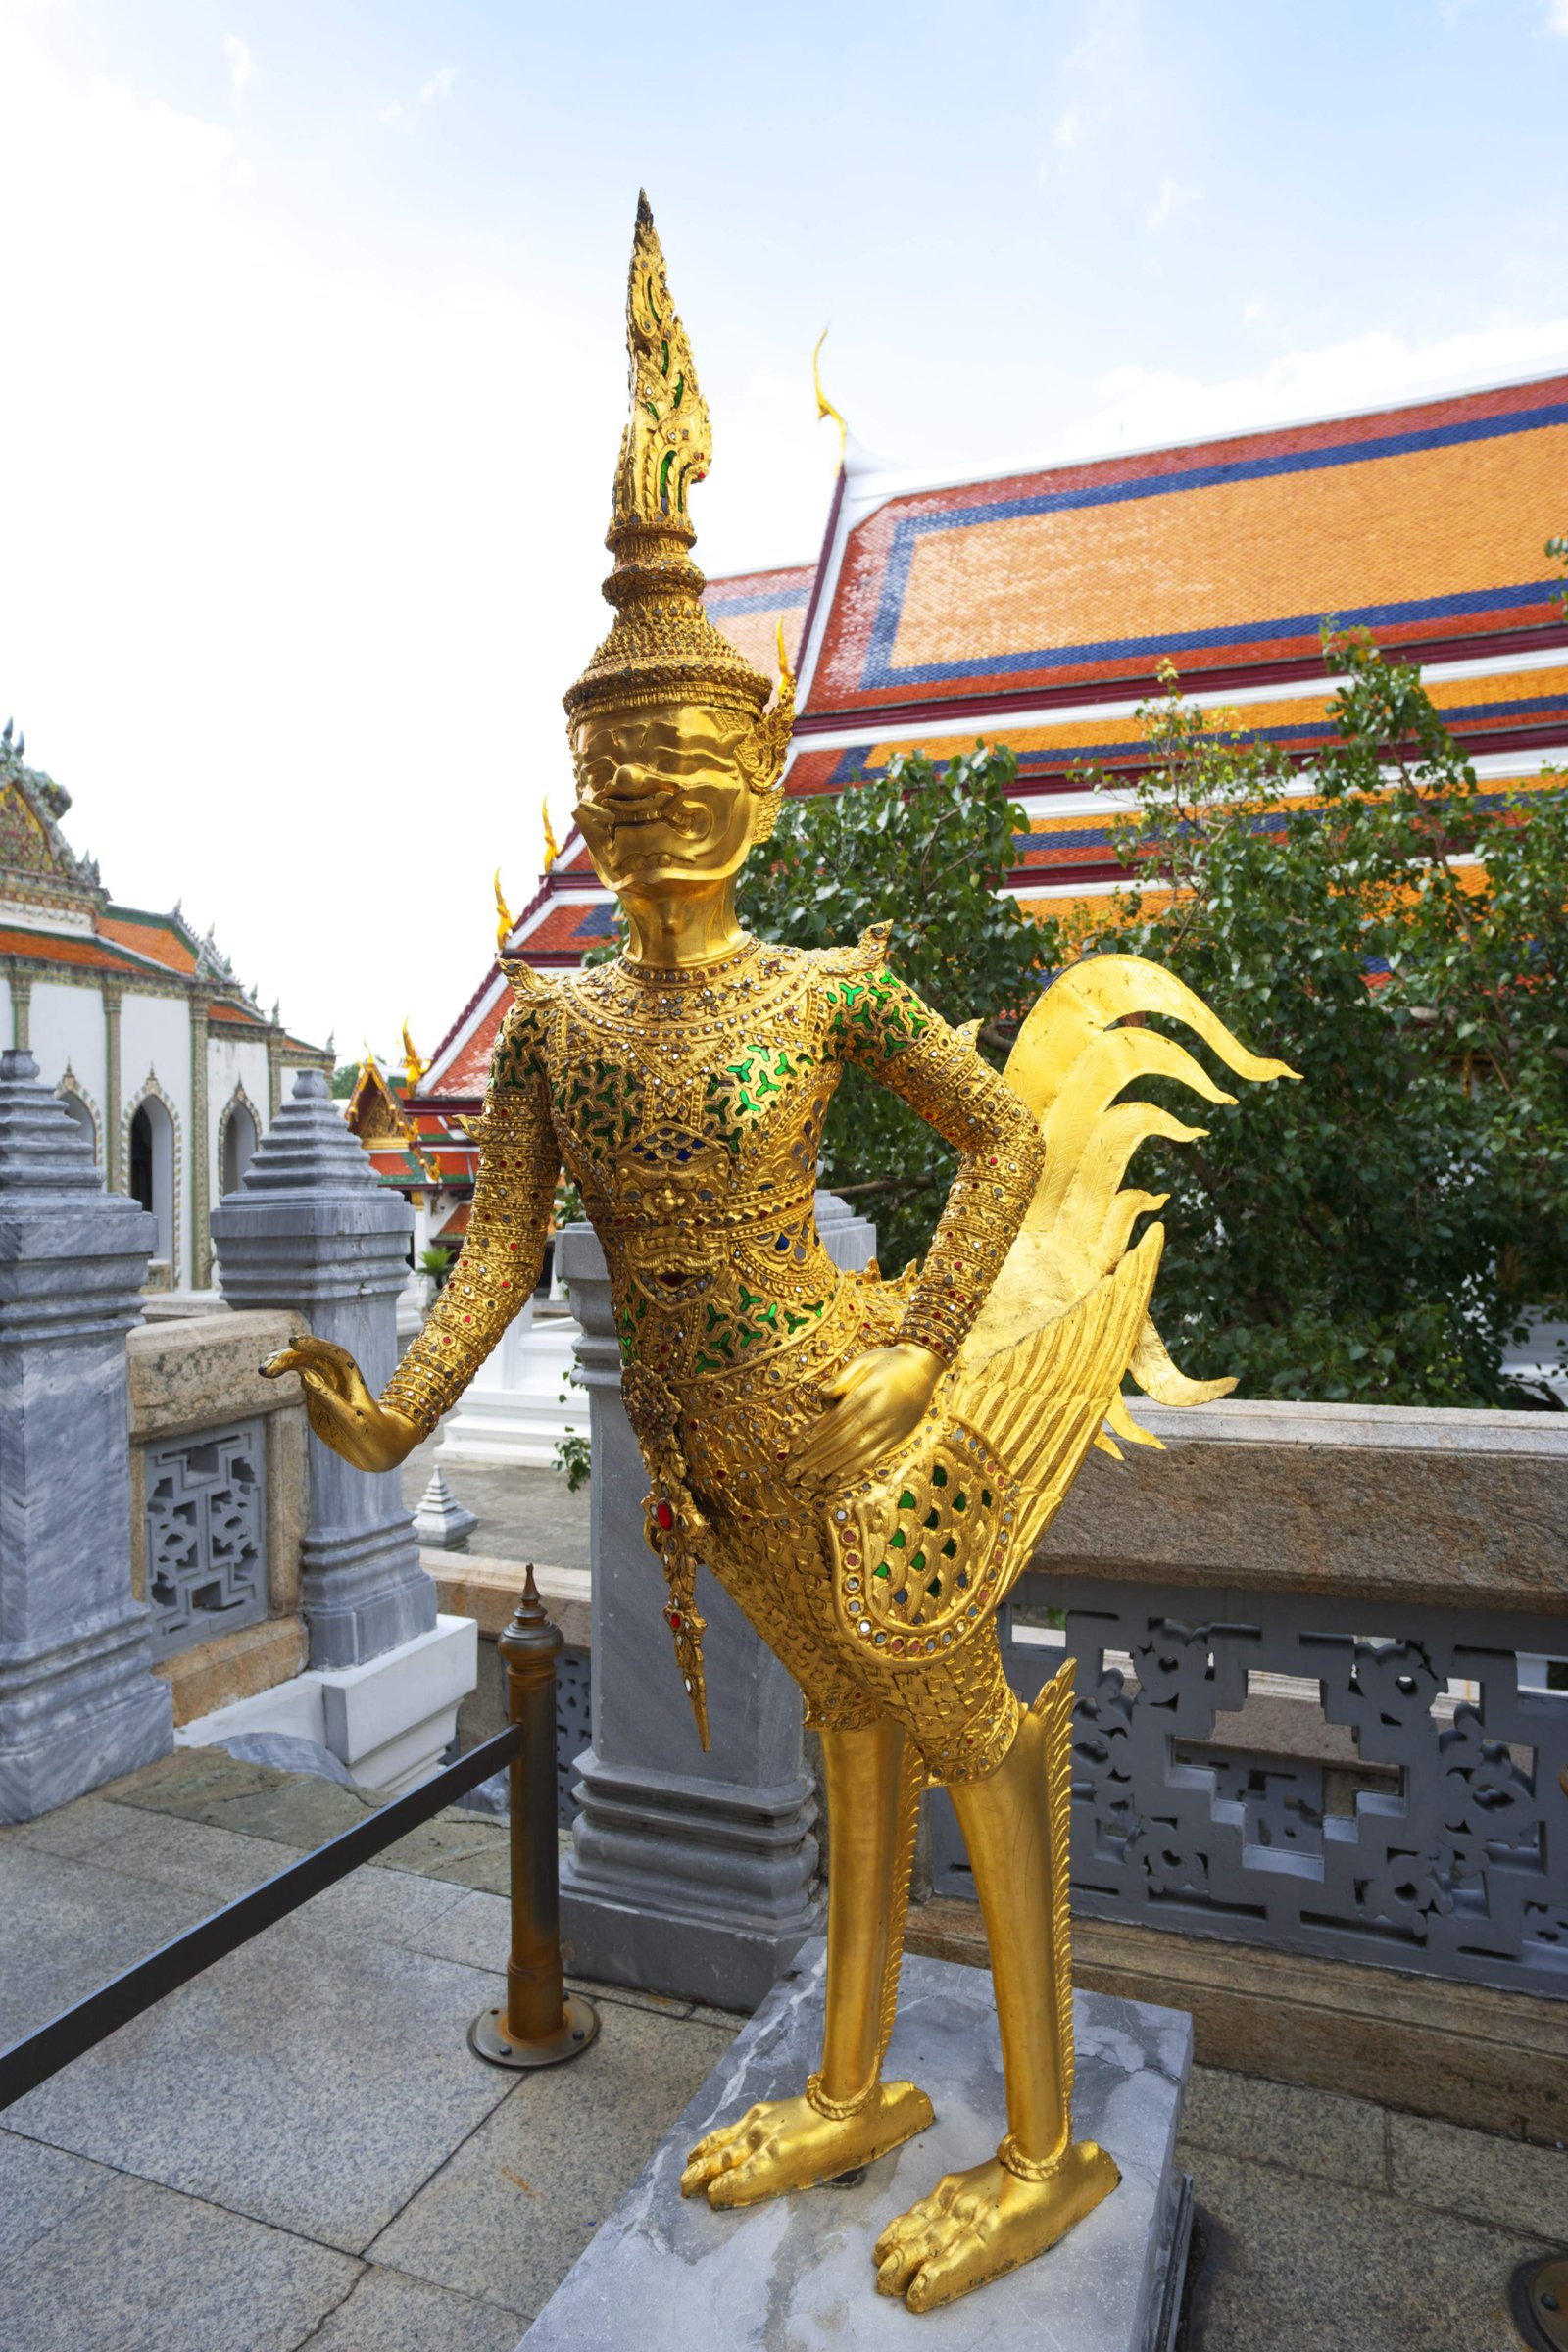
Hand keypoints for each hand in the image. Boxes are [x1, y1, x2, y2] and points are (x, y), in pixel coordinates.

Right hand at [259, 1336, 420, 1472]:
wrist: (382, 1452)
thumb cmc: (374, 1434)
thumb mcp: (352, 1419)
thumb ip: (328, 1398)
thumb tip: (304, 1375)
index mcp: (351, 1378)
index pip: (331, 1354)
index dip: (313, 1344)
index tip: (293, 1341)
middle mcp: (338, 1378)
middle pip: (312, 1358)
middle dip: (289, 1358)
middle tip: (266, 1368)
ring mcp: (328, 1388)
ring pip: (304, 1366)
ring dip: (284, 1363)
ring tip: (264, 1369)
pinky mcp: (319, 1400)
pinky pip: (303, 1381)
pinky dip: (287, 1375)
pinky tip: (271, 1372)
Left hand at [791, 1343, 943, 1484]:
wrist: (925, 1367)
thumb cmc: (889, 1361)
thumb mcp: (865, 1360)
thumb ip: (842, 1377)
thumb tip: (821, 1394)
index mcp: (868, 1393)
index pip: (834, 1421)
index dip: (813, 1438)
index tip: (794, 1451)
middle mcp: (878, 1414)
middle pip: (841, 1441)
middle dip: (815, 1459)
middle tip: (793, 1473)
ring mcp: (889, 1429)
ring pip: (854, 1453)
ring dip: (829, 1469)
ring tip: (808, 1481)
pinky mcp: (896, 1438)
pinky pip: (871, 1458)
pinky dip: (852, 1470)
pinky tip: (835, 1479)